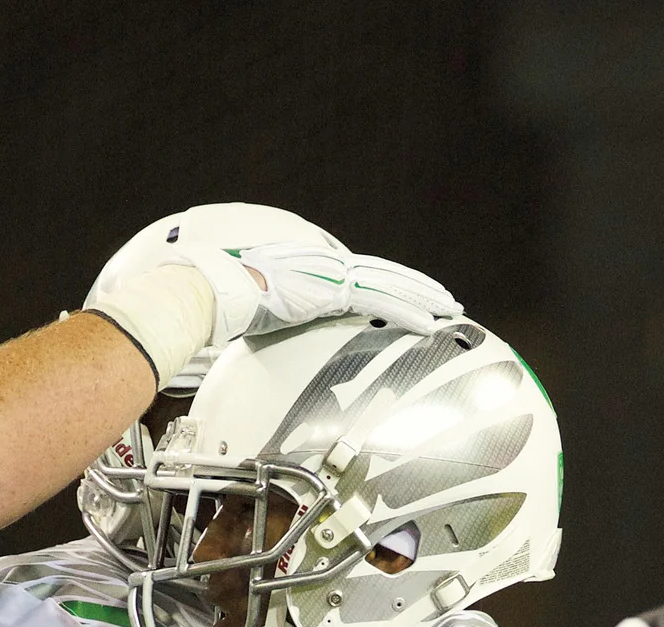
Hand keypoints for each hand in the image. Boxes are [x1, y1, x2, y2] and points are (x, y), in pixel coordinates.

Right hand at [168, 243, 462, 343]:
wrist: (215, 290)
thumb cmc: (223, 298)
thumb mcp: (255, 304)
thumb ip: (271, 311)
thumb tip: (261, 323)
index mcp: (312, 267)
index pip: (362, 274)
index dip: (389, 283)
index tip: (408, 293)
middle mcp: (327, 265)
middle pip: (385, 275)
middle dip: (418, 287)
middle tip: (445, 300)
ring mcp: (333, 275)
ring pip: (392, 285)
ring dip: (423, 299)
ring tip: (449, 310)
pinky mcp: (335, 291)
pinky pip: (381, 303)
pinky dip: (408, 313)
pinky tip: (428, 323)